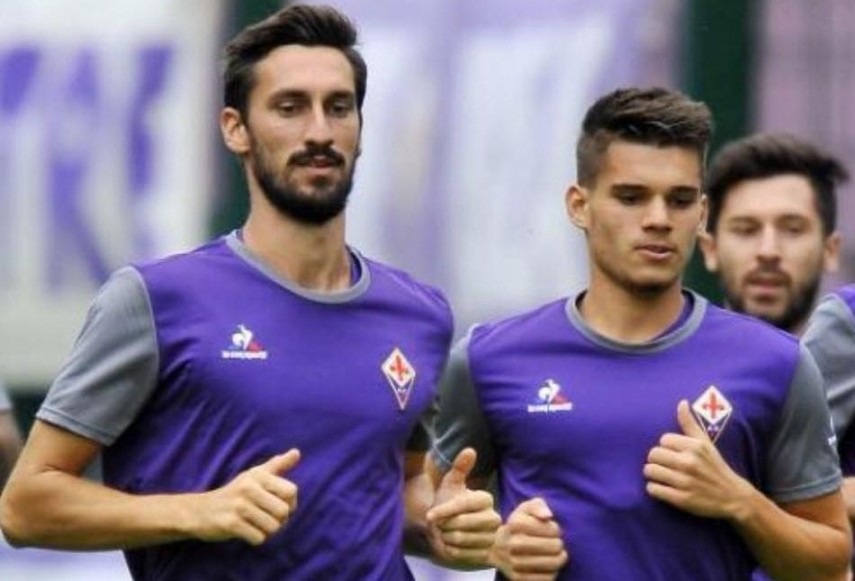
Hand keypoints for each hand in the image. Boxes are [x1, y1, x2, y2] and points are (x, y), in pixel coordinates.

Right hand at [191, 449, 299, 544]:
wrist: (200, 510)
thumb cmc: (235, 492)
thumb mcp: (255, 475)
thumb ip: (277, 465)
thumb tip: (297, 452)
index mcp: (258, 475)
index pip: (291, 491)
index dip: (290, 502)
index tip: (278, 504)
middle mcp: (248, 488)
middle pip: (283, 512)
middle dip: (280, 520)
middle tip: (267, 518)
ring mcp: (239, 506)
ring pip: (273, 527)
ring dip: (267, 530)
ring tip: (256, 524)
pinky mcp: (231, 524)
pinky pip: (259, 538)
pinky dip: (256, 538)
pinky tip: (246, 531)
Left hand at [425, 448, 500, 565]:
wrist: (450, 527)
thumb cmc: (449, 503)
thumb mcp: (451, 484)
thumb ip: (460, 468)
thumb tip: (470, 450)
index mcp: (486, 499)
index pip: (462, 505)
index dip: (444, 510)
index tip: (430, 515)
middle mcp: (494, 518)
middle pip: (461, 525)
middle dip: (444, 526)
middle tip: (440, 524)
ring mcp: (492, 538)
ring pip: (460, 540)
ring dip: (446, 538)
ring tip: (445, 533)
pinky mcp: (487, 554)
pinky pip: (463, 554)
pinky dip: (451, 550)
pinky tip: (450, 544)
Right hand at [491, 497, 567, 580]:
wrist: (498, 548)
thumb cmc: (520, 525)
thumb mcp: (527, 509)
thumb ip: (539, 506)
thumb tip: (547, 516)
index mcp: (515, 523)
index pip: (551, 528)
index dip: (556, 529)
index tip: (552, 530)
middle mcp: (512, 543)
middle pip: (553, 546)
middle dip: (559, 545)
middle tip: (557, 544)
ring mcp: (514, 562)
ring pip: (551, 564)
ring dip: (559, 560)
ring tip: (557, 555)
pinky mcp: (518, 578)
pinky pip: (546, 578)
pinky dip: (552, 573)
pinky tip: (549, 567)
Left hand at [644, 401, 752, 518]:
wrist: (733, 497)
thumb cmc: (715, 466)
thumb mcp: (706, 443)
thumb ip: (690, 423)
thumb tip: (681, 402)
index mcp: (694, 447)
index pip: (663, 440)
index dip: (666, 447)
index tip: (674, 454)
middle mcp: (689, 462)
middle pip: (653, 454)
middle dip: (656, 460)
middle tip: (665, 465)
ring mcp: (685, 481)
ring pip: (650, 471)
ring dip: (652, 474)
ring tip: (662, 476)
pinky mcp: (681, 499)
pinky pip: (653, 489)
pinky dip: (654, 489)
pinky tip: (663, 488)